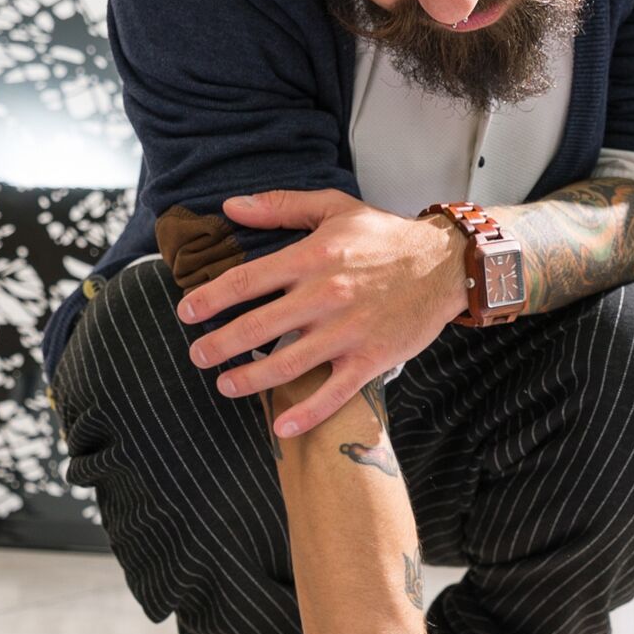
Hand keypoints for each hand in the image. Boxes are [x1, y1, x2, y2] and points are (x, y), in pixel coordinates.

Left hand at [180, 191, 468, 442]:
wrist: (446, 264)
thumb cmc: (386, 236)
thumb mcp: (334, 207)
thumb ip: (280, 206)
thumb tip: (231, 207)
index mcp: (312, 257)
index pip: (247, 280)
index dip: (211, 298)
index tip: (187, 311)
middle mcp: (326, 295)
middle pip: (257, 327)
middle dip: (219, 345)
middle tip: (197, 355)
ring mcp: (348, 331)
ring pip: (287, 364)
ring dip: (248, 380)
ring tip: (224, 385)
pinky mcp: (371, 359)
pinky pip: (333, 393)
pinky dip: (306, 414)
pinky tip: (281, 426)